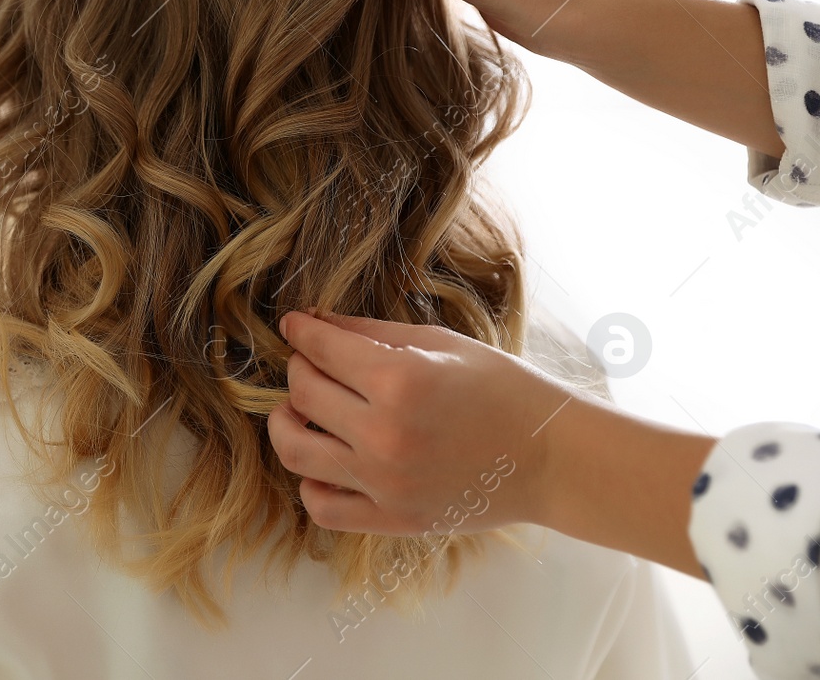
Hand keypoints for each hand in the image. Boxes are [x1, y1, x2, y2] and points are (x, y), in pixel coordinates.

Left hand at [268, 309, 715, 574]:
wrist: (554, 458)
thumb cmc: (505, 390)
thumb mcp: (441, 343)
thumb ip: (371, 332)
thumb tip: (315, 321)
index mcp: (400, 381)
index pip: (320, 348)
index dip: (301, 330)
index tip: (294, 324)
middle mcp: (385, 434)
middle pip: (302, 394)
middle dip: (299, 368)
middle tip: (311, 361)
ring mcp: (386, 483)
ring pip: (296, 451)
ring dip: (287, 423)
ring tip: (298, 411)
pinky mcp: (393, 519)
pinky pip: (322, 506)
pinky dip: (311, 482)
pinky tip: (324, 459)